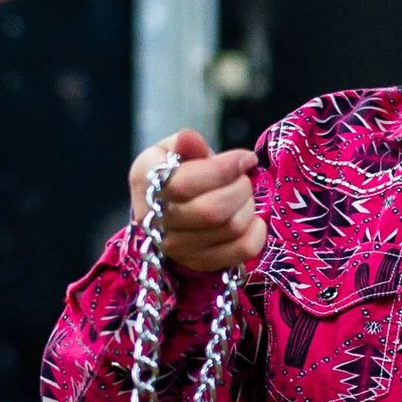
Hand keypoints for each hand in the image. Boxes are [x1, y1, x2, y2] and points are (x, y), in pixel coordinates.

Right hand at [131, 129, 261, 272]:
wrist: (170, 209)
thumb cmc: (178, 172)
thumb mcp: (176, 150)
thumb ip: (186, 145)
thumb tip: (188, 138)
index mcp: (144, 181)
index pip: (184, 183)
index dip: (223, 169)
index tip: (245, 158)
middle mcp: (154, 220)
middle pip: (211, 211)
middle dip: (240, 188)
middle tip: (243, 178)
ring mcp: (175, 248)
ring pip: (230, 229)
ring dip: (248, 206)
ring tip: (244, 196)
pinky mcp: (200, 263)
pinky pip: (242, 250)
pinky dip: (257, 233)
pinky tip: (253, 220)